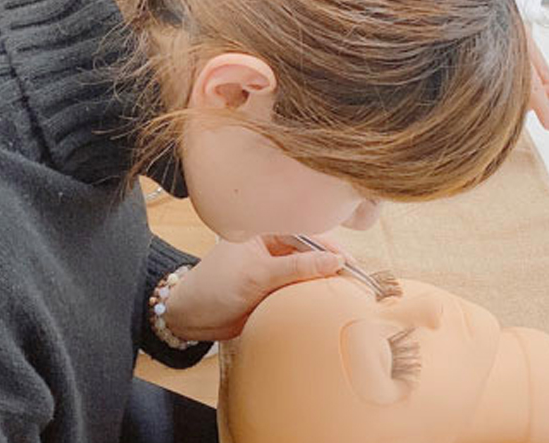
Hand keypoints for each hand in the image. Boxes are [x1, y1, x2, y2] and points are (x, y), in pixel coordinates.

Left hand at [162, 234, 345, 341]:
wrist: (191, 318)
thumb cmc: (214, 287)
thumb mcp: (258, 275)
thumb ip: (297, 267)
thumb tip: (336, 261)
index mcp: (266, 230)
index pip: (308, 233)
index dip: (331, 248)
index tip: (351, 264)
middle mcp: (273, 246)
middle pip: (312, 252)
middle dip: (333, 264)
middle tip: (357, 279)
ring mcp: (275, 268)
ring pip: (309, 271)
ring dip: (326, 280)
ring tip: (351, 291)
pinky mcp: (276, 289)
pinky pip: (302, 289)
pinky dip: (315, 295)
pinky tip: (329, 301)